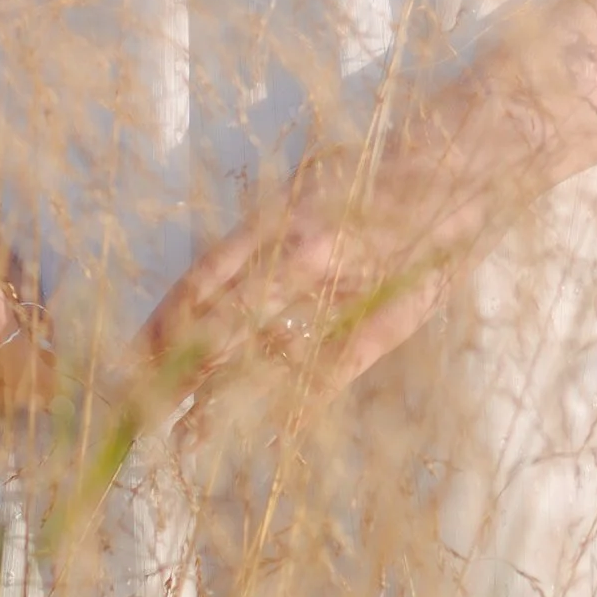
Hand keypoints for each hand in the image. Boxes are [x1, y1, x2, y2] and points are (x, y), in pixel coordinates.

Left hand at [133, 126, 487, 411]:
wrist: (473, 158)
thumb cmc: (385, 170)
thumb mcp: (311, 192)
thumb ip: (261, 247)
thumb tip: (202, 296)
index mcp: (278, 221)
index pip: (201, 282)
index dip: (160, 326)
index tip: (123, 363)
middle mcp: (301, 254)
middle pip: (222, 326)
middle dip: (175, 372)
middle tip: (133, 414)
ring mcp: (345, 289)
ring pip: (269, 356)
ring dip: (225, 398)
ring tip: (188, 438)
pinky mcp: (389, 318)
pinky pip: (333, 371)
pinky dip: (299, 403)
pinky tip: (272, 434)